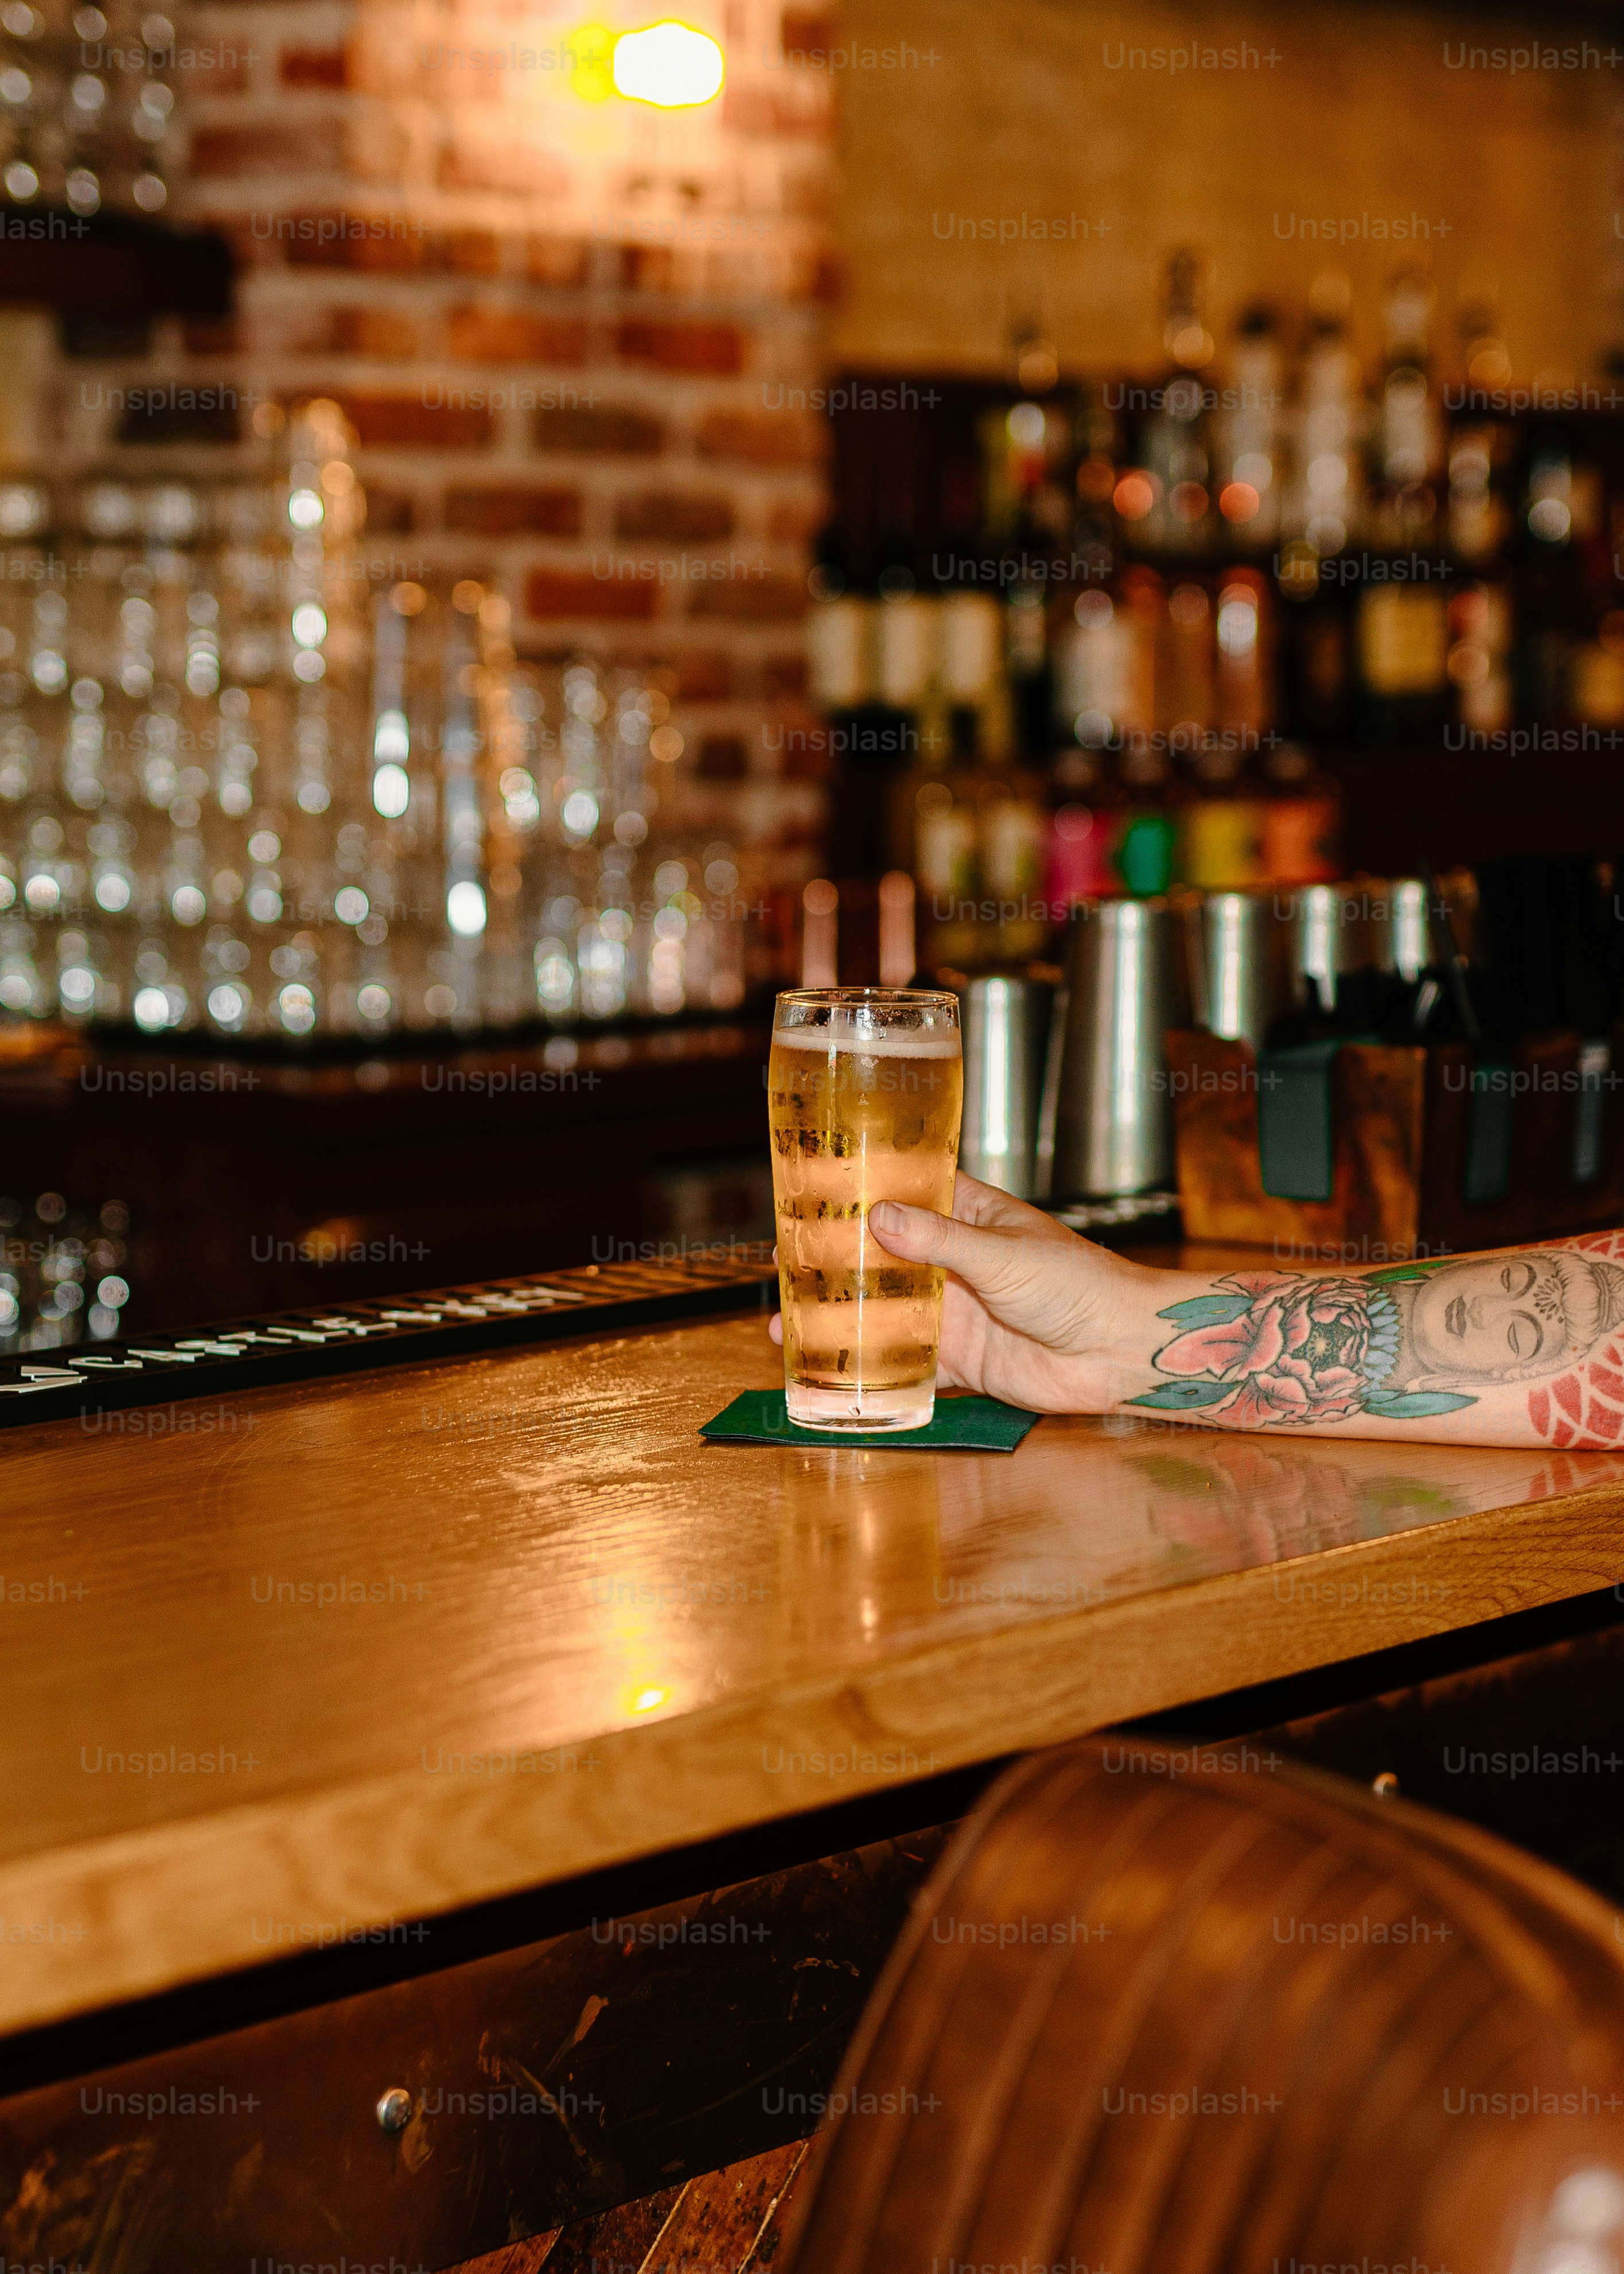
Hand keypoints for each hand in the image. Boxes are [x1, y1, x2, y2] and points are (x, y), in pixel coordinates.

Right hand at [768, 1171, 1159, 1413]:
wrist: (1118, 1351)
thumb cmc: (1078, 1284)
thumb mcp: (1002, 1254)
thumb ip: (938, 1240)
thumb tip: (878, 1218)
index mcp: (969, 1216)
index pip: (905, 1194)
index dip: (860, 1194)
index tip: (809, 1194)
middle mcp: (955, 1261)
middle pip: (883, 1258)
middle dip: (835, 1263)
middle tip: (782, 1265)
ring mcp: (956, 1311)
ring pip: (886, 1313)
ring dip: (842, 1319)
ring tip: (787, 1322)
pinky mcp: (963, 1359)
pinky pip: (908, 1364)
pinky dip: (873, 1369)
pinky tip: (832, 1373)